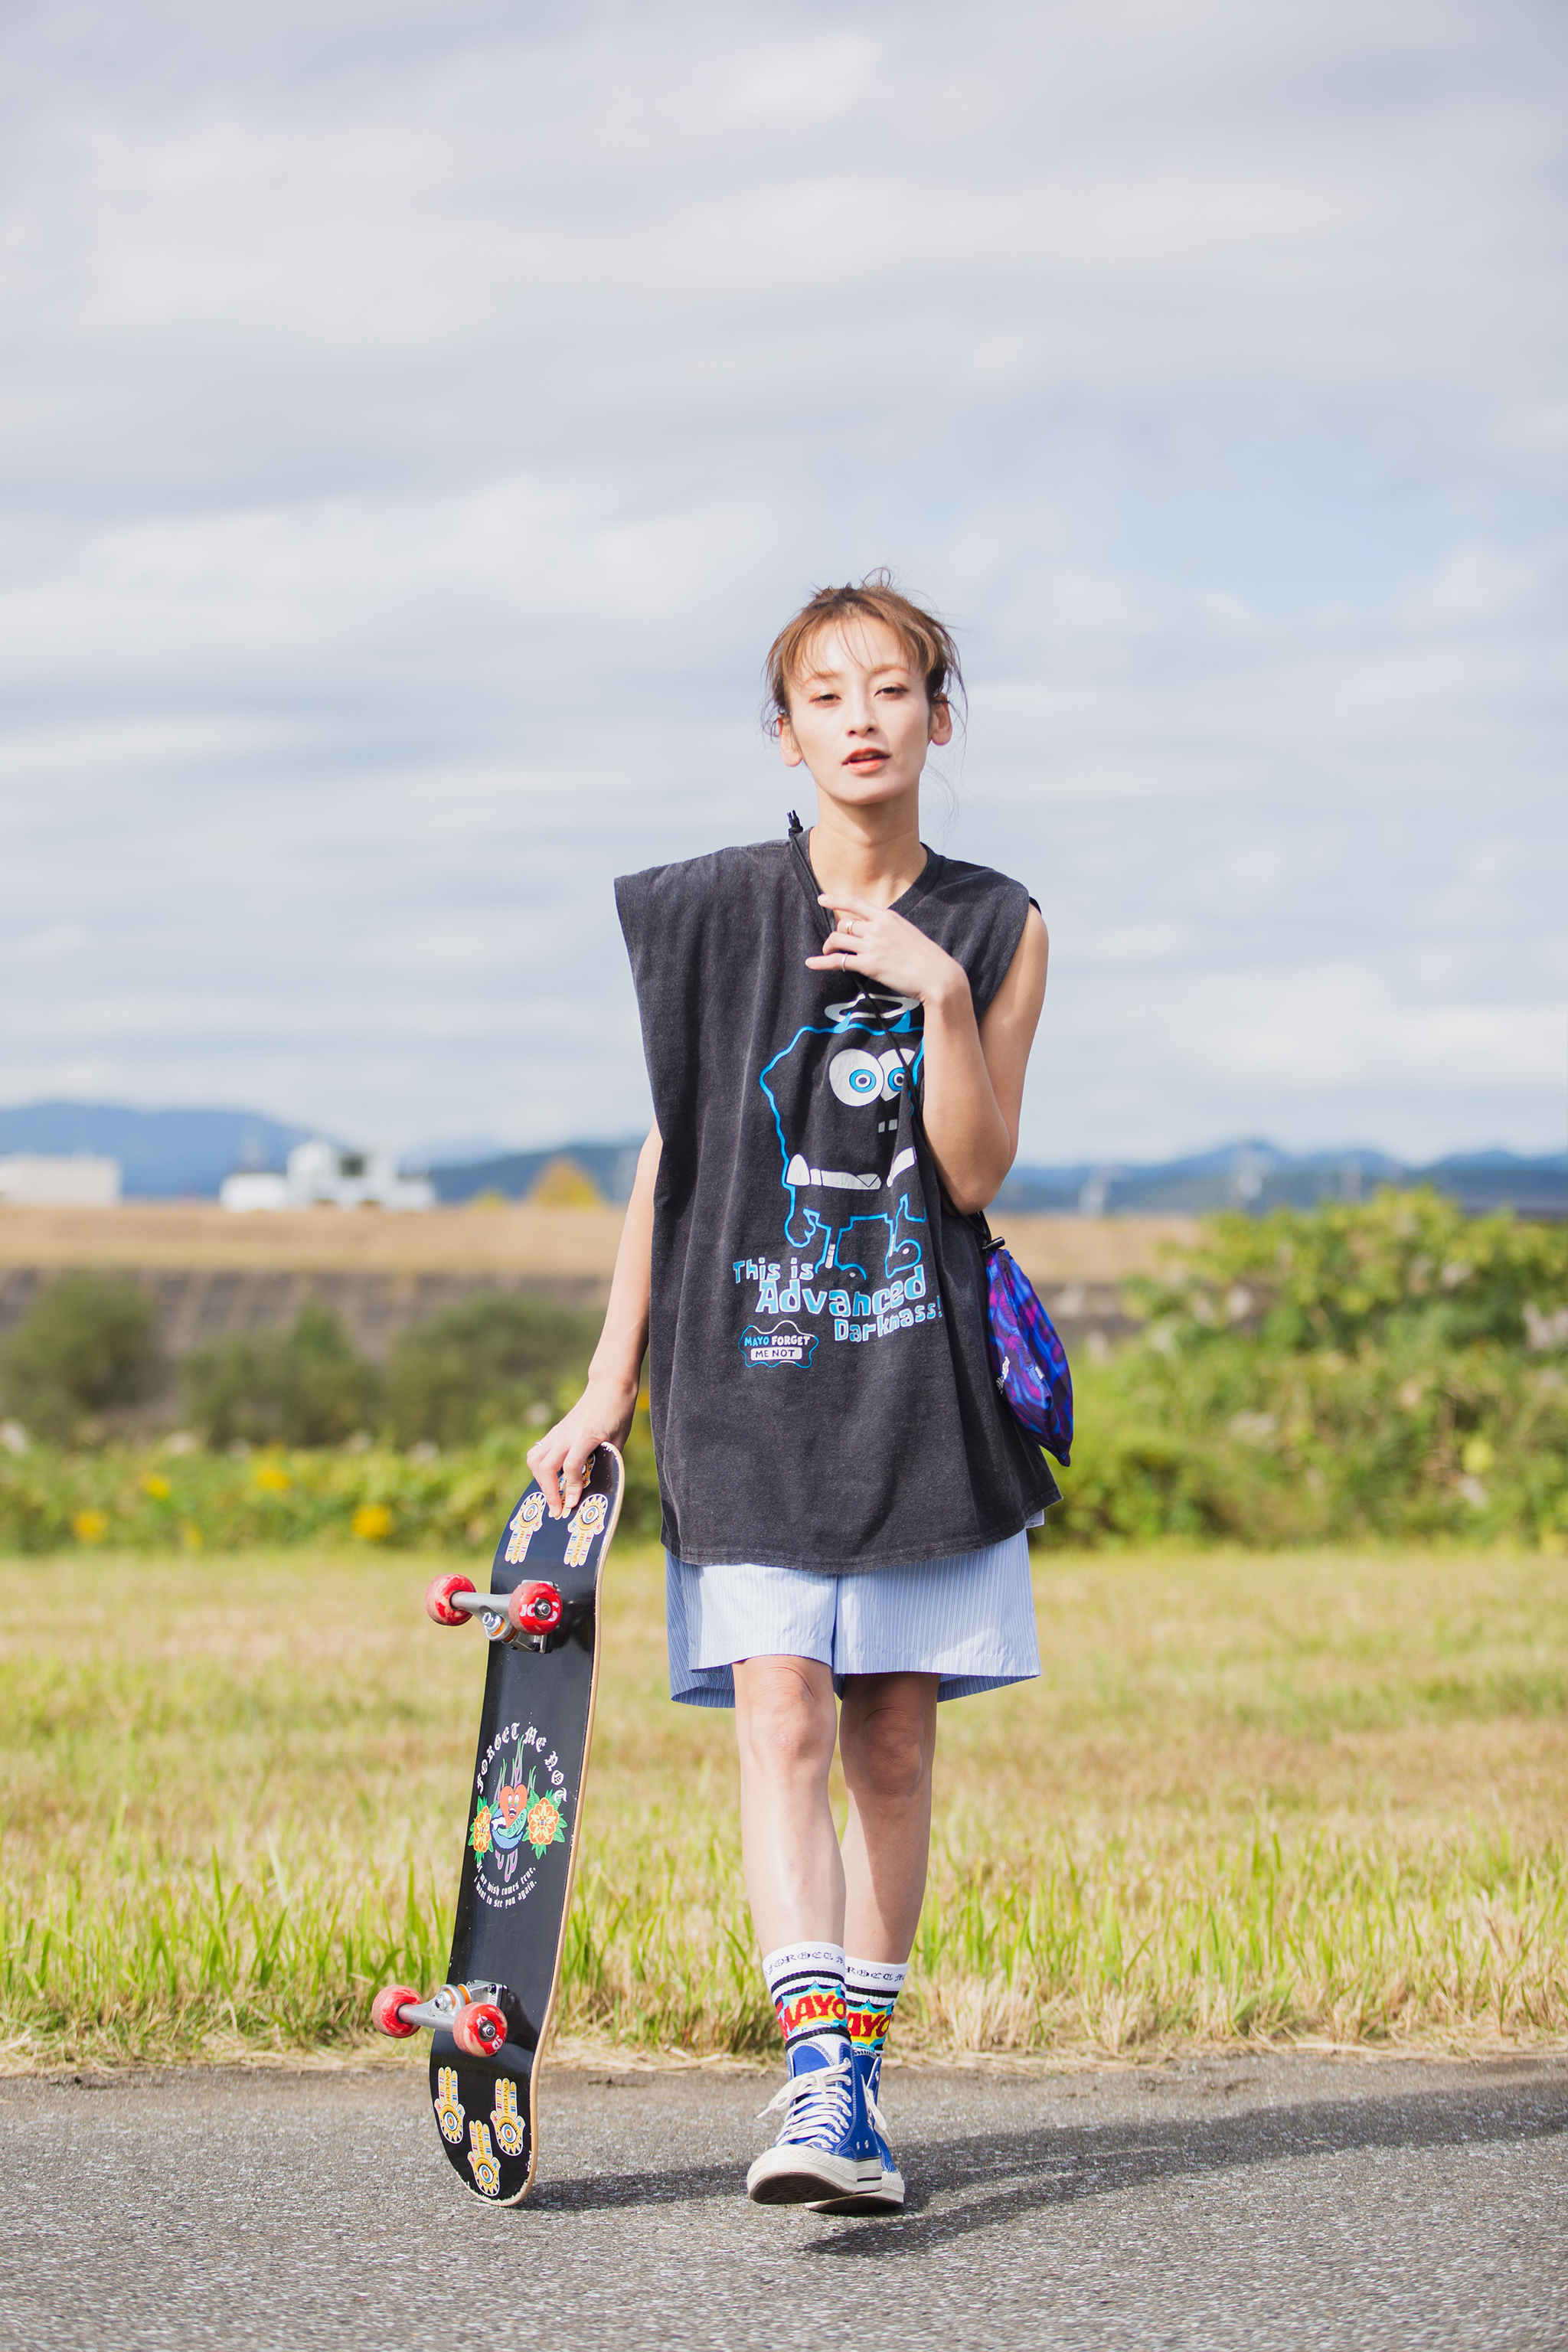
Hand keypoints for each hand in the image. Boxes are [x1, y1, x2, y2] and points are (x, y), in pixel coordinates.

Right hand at [526, 1372, 638, 1518]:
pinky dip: (539, 1468)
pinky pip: (537, 1451)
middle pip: (545, 1466)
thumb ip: (605, 1462)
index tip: (573, 1504)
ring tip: (551, 1495)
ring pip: (535, 1459)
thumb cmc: (618, 1414)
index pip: (571, 1466)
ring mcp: (558, 1432)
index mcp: (587, 1436)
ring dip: (539, 1480)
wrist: (609, 1387)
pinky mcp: (554, 1431)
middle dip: (549, 1491)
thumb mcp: (618, 1441)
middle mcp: (567, 1434)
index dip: (571, 1487)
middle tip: (556, 1509)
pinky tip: (549, 1478)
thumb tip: (594, 1487)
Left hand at [807, 892, 966, 1009]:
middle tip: (835, 943)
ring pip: (838, 939)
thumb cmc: (927, 959)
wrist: (938, 976)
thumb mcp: (908, 934)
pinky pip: (838, 960)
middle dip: (836, 933)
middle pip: (844, 924)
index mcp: (889, 917)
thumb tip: (875, 933)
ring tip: (828, 952)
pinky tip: (811, 963)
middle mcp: (878, 927)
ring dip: (829, 946)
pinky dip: (821, 962)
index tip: (822, 899)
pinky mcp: (869, 964)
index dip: (835, 899)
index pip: (856, 903)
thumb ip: (890, 929)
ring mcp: (873, 945)